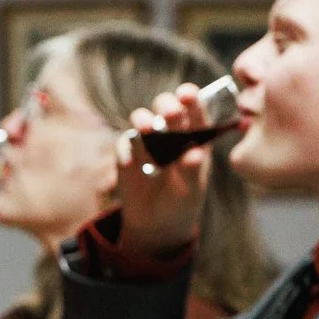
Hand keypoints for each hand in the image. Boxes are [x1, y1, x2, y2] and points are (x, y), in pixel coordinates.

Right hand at [113, 84, 210, 257]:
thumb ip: (192, 170)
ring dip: (143, 120)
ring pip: (142, 118)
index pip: (194, 110)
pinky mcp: (127, 153)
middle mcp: (170, 132)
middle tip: (170, 113)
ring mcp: (147, 141)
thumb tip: (195, 154)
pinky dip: (125, 150)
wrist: (157, 223)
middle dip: (167, 105)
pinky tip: (131, 163)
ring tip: (147, 130)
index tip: (187, 95)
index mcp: (193, 136)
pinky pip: (123, 144)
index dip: (191, 99)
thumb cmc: (181, 202)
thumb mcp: (190, 189)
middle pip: (166, 106)